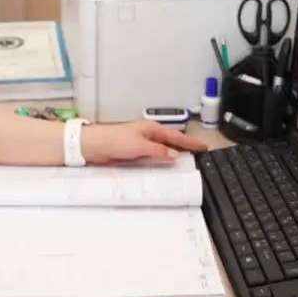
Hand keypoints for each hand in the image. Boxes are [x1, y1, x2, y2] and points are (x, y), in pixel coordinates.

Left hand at [80, 121, 208, 164]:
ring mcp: (141, 144)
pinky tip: (164, 167)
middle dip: (185, 147)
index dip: (190, 142)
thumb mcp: (140, 146)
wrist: (94, 146)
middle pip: (171, 142)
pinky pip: (153, 157)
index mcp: (152, 129)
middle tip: (199, 154)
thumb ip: (158, 151)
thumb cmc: (114, 140)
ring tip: (186, 162)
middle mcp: (148, 135)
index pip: (176, 136)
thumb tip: (174, 155)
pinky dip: (161, 161)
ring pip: (163, 150)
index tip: (203, 146)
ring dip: (173, 155)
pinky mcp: (134, 153)